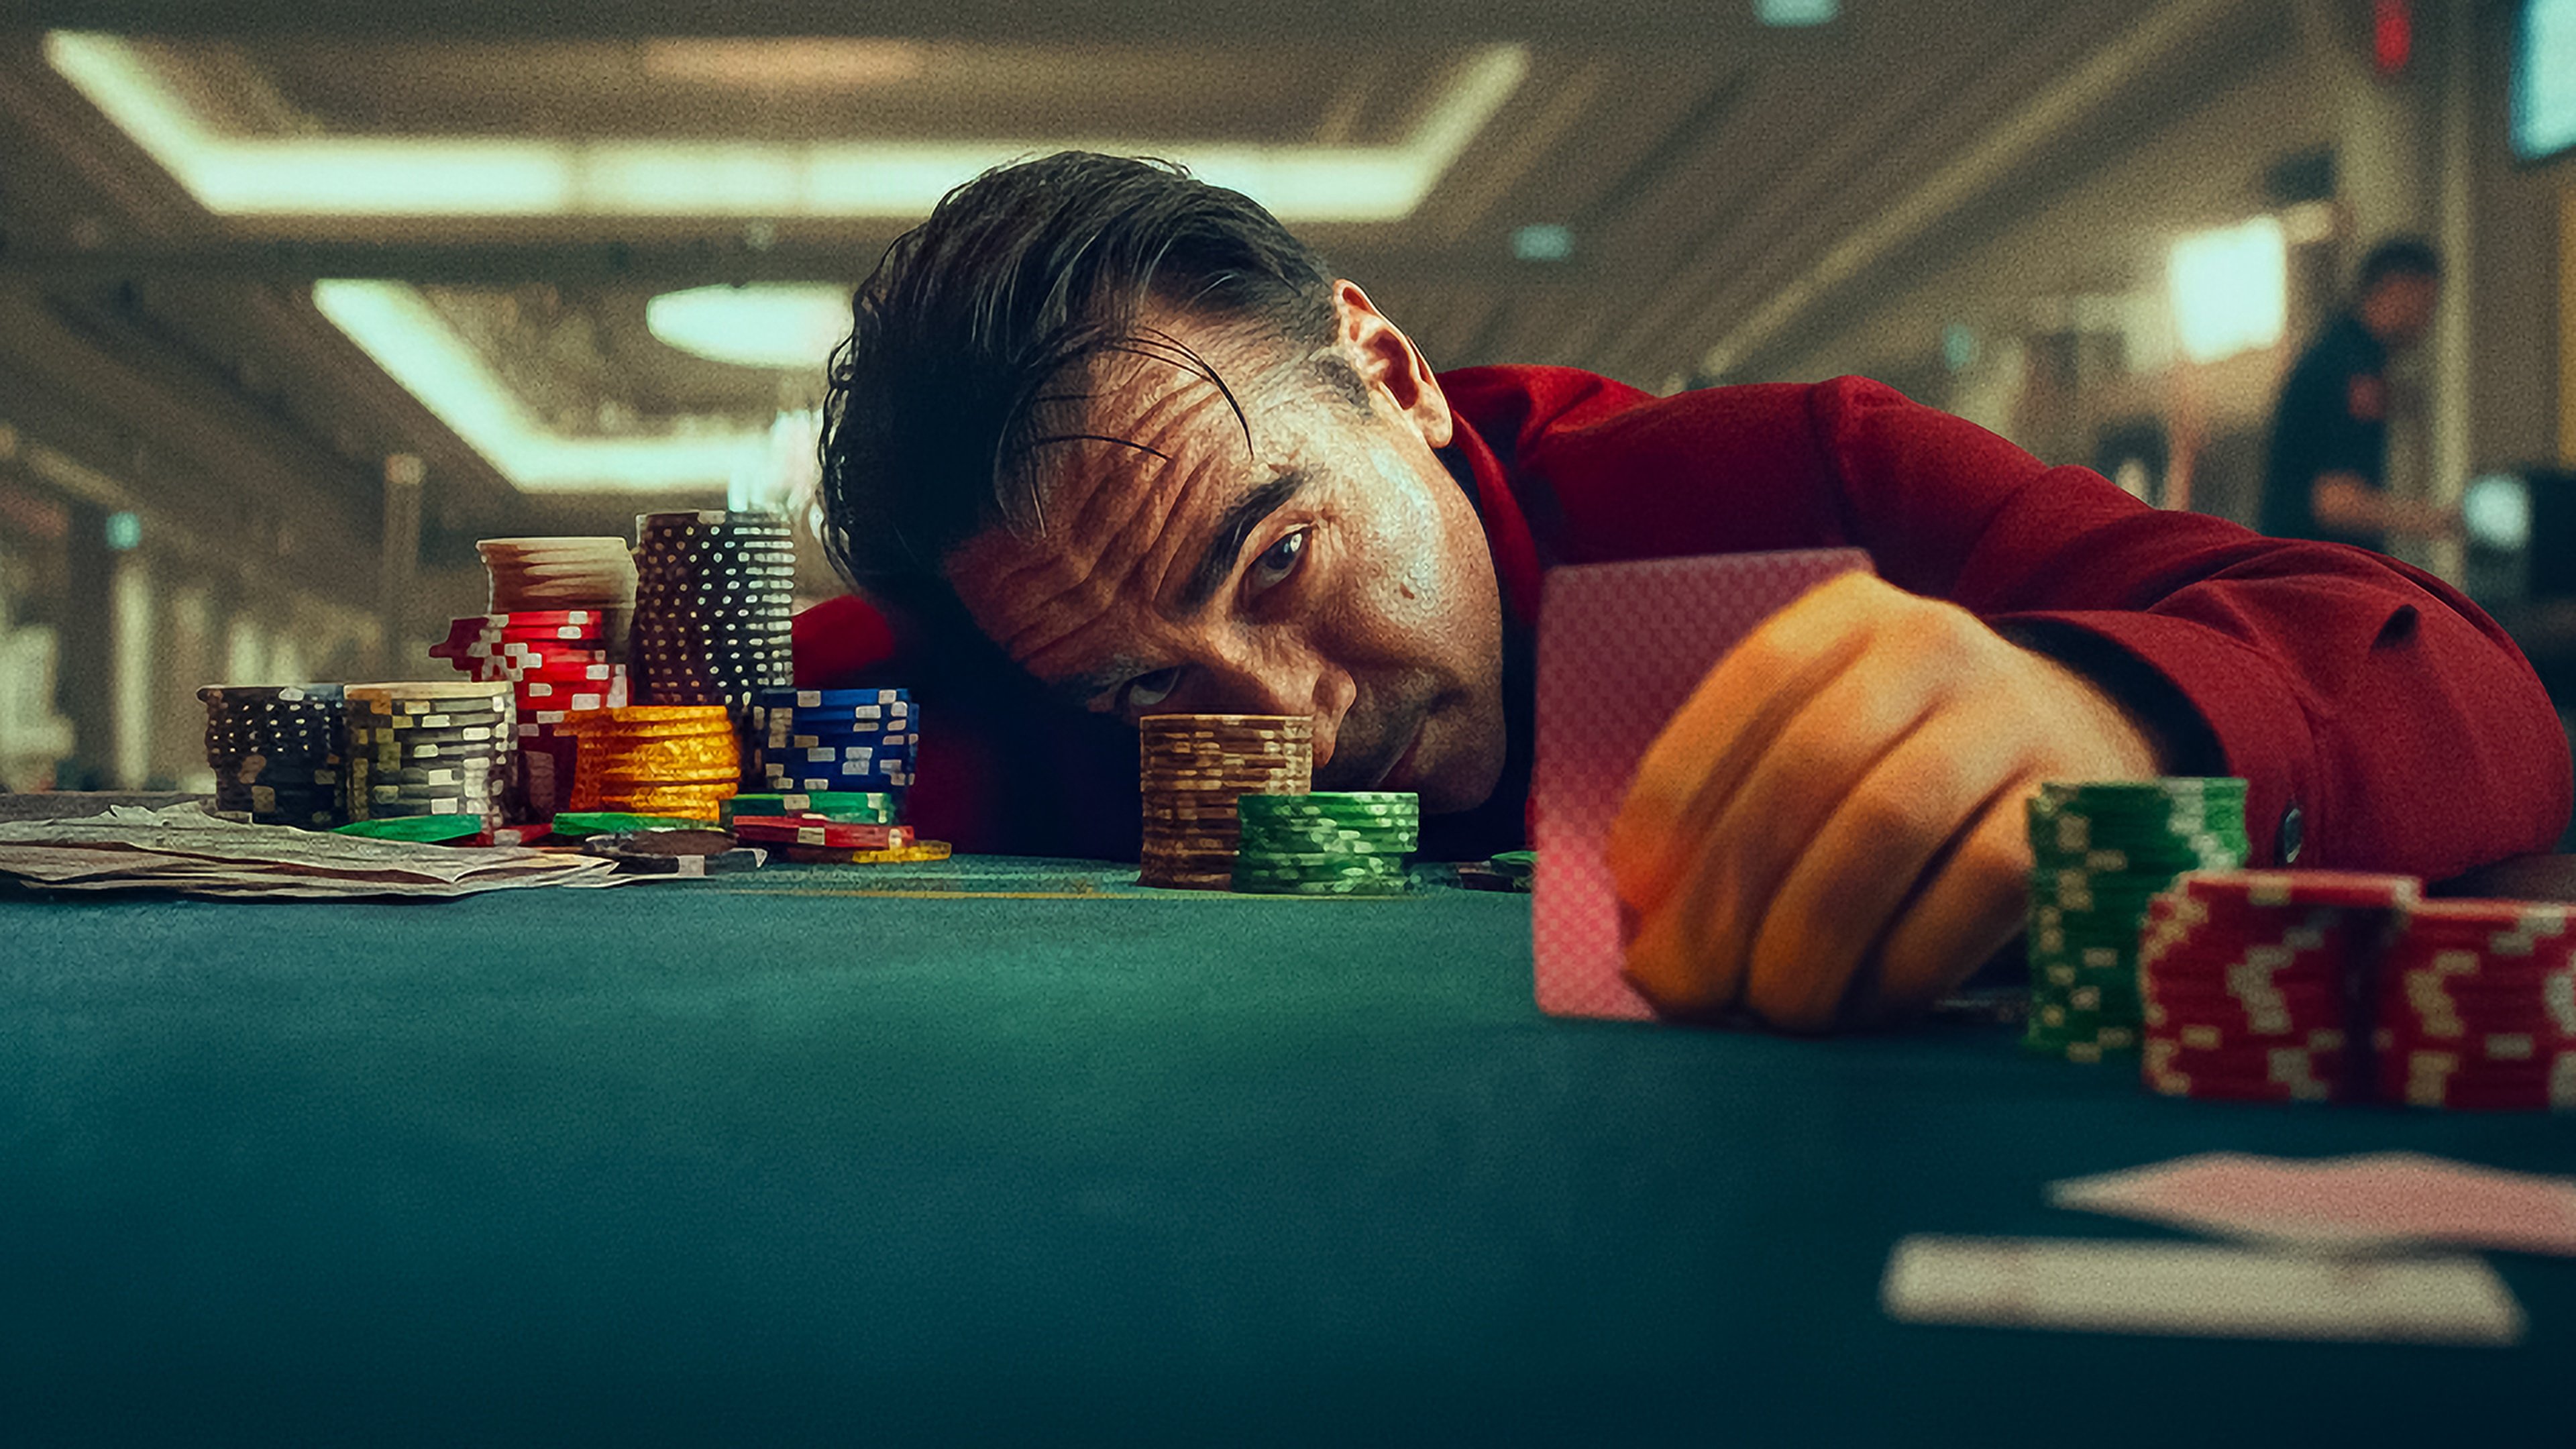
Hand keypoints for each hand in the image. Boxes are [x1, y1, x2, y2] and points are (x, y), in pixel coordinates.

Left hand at [1603, 573, 2163, 1031]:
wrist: (2086, 738)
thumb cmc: (1903, 759)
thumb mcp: (1821, 736)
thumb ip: (1737, 803)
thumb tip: (1653, 931)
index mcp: (1849, 615)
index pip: (1751, 684)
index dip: (1680, 788)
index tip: (1637, 887)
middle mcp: (1935, 643)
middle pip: (1809, 767)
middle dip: (1731, 892)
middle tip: (1688, 984)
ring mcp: (2013, 718)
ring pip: (1887, 825)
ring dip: (1810, 935)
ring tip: (1773, 1007)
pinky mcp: (2077, 803)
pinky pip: (1979, 883)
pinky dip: (1907, 957)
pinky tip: (1865, 1004)